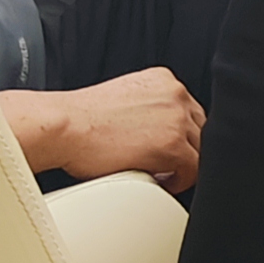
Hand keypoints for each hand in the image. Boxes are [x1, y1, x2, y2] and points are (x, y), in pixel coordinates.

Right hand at [20, 67, 203, 191]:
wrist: (64, 127)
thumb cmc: (81, 119)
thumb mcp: (125, 98)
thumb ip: (148, 108)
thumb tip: (155, 130)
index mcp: (163, 80)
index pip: (189, 111)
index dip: (181, 134)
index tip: (167, 149)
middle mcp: (175, 94)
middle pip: (199, 128)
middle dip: (186, 148)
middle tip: (166, 165)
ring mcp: (176, 118)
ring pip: (200, 149)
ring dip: (183, 164)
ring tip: (161, 174)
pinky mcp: (172, 144)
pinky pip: (193, 170)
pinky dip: (180, 181)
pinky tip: (160, 182)